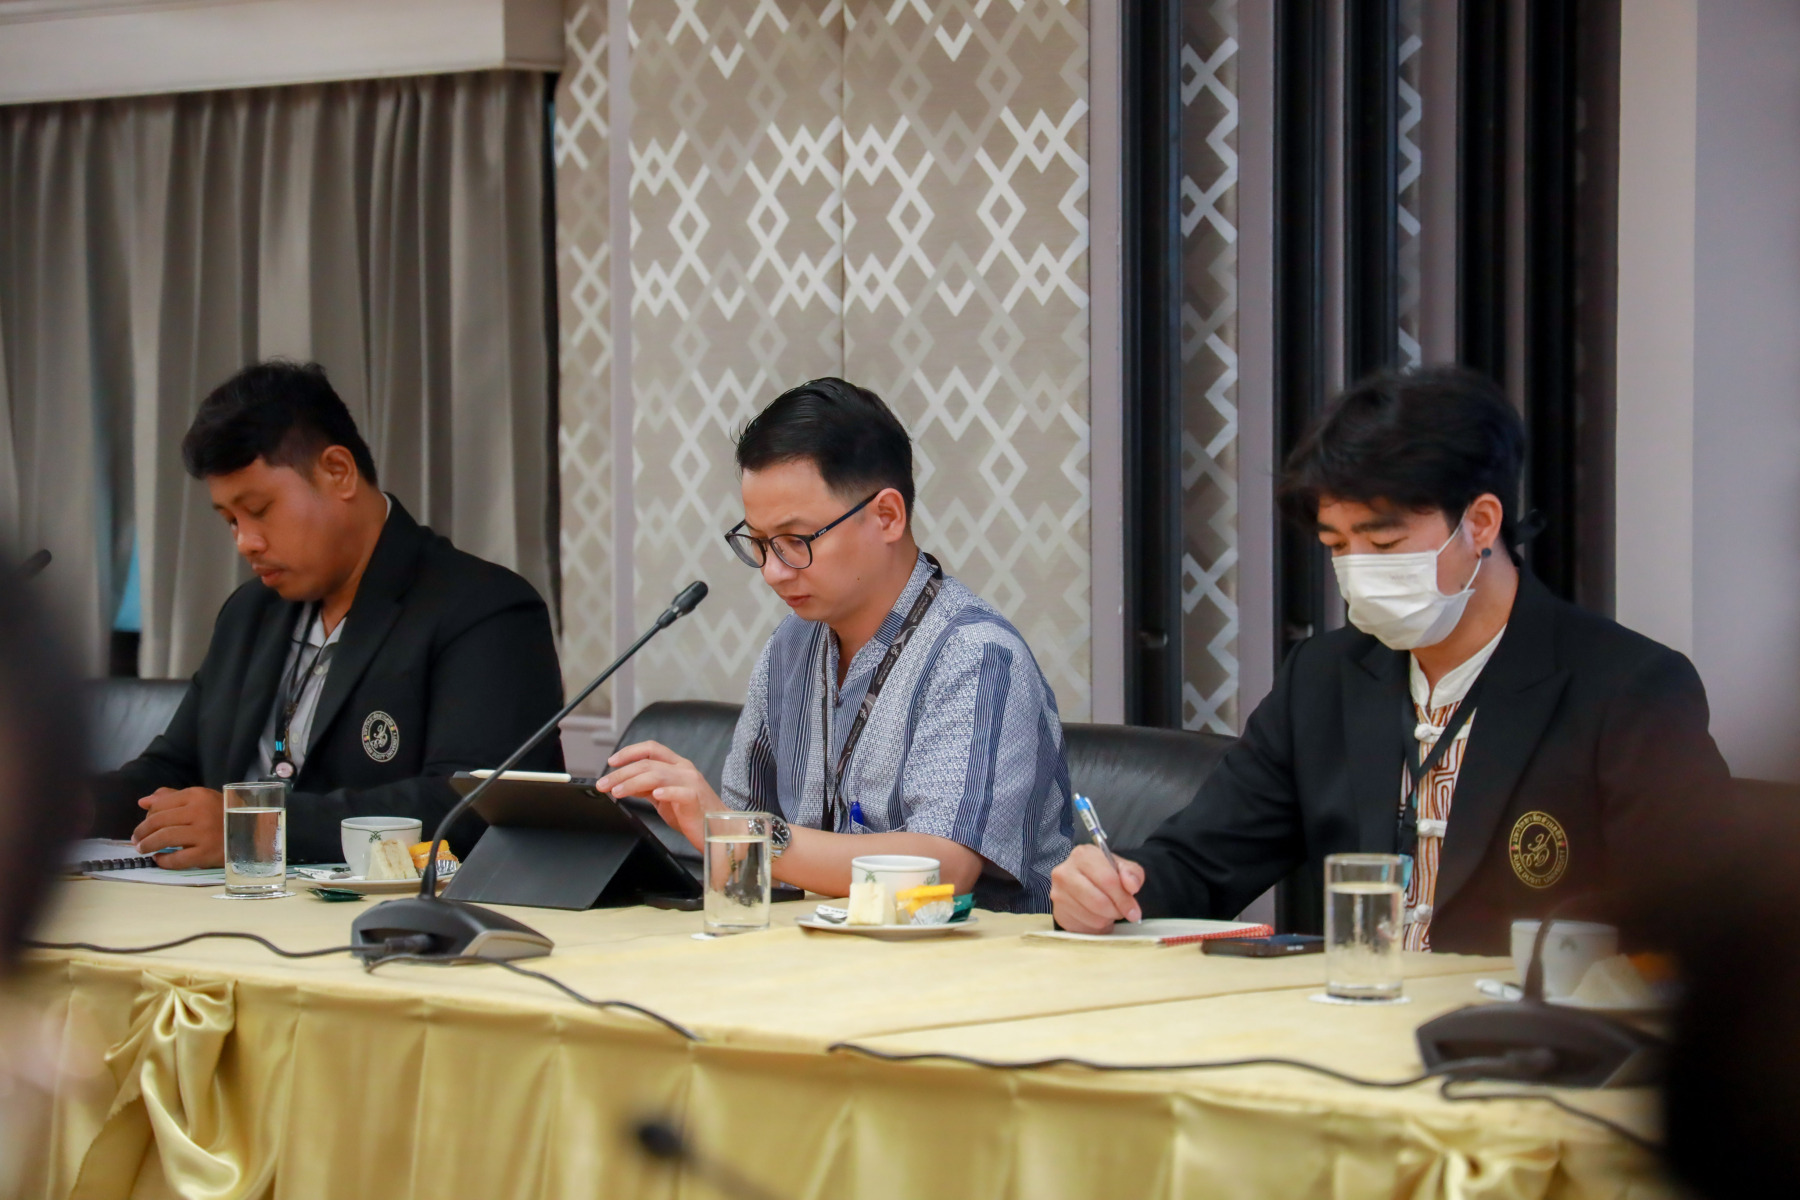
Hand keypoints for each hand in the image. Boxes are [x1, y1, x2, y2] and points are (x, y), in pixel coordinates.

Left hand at [131, 787, 225, 868]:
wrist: (254, 832)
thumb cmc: (225, 814)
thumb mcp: (203, 799)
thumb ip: (173, 797)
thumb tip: (144, 802)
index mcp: (197, 795)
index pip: (160, 804)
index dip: (147, 816)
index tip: (143, 826)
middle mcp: (199, 812)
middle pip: (158, 821)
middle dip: (142, 832)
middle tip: (136, 840)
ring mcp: (203, 833)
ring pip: (163, 838)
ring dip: (147, 845)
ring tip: (142, 849)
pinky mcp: (206, 853)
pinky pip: (177, 859)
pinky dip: (163, 861)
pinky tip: (159, 859)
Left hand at [596, 741, 720, 851]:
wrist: (718, 830)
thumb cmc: (692, 814)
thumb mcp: (664, 797)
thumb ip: (647, 787)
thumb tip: (623, 783)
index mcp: (677, 765)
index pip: (651, 748)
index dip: (630, 752)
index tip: (611, 762)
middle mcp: (684, 770)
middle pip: (648, 763)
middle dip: (621, 773)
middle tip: (603, 784)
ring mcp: (691, 783)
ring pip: (657, 775)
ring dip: (633, 782)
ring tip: (616, 791)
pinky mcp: (695, 799)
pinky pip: (680, 792)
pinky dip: (666, 792)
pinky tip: (655, 794)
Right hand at [1050, 844, 1145, 932]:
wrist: (1083, 882)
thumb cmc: (1104, 873)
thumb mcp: (1123, 868)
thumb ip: (1132, 873)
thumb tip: (1131, 885)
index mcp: (1083, 855)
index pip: (1107, 880)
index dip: (1124, 899)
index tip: (1134, 911)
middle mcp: (1065, 871)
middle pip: (1098, 901)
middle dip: (1115, 911)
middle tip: (1121, 912)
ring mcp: (1058, 892)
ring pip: (1092, 917)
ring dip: (1106, 918)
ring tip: (1108, 910)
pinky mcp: (1058, 911)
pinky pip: (1084, 926)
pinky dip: (1095, 925)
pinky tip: (1096, 915)